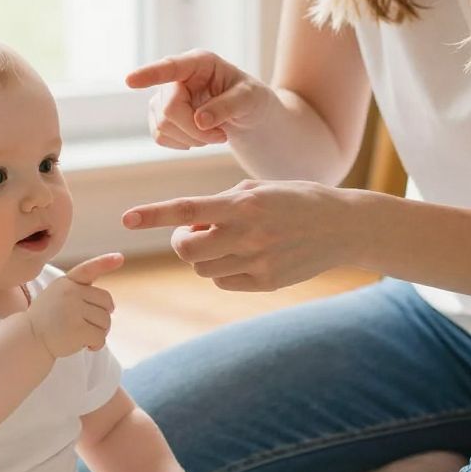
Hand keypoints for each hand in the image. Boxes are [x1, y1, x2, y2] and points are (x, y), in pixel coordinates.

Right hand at [28, 253, 123, 358]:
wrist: (28, 339)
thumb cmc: (47, 321)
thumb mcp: (58, 297)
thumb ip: (79, 294)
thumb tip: (111, 305)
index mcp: (66, 282)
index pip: (88, 269)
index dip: (105, 263)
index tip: (120, 258)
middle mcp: (70, 292)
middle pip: (106, 302)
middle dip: (103, 317)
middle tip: (90, 326)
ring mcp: (73, 310)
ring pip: (106, 321)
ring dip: (99, 332)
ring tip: (83, 336)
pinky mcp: (77, 328)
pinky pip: (100, 337)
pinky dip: (97, 345)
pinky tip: (86, 346)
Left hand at [122, 180, 351, 291]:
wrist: (343, 226)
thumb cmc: (294, 200)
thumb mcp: (258, 189)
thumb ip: (221, 204)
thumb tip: (189, 228)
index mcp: (243, 204)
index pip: (188, 210)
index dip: (154, 215)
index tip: (127, 218)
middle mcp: (248, 234)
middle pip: (186, 250)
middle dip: (183, 242)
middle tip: (199, 232)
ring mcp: (258, 262)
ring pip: (203, 269)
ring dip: (204, 256)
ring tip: (229, 240)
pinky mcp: (266, 282)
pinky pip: (224, 282)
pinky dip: (223, 272)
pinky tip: (245, 257)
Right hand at [127, 49, 273, 149]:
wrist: (246, 114)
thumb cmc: (250, 99)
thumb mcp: (250, 99)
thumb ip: (227, 107)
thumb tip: (199, 121)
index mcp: (199, 62)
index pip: (171, 67)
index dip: (150, 74)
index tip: (130, 80)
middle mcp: (177, 76)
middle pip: (169, 110)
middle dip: (194, 131)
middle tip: (221, 137)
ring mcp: (164, 96)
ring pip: (163, 126)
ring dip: (191, 139)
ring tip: (215, 134)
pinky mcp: (159, 117)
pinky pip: (160, 137)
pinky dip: (182, 144)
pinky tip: (199, 138)